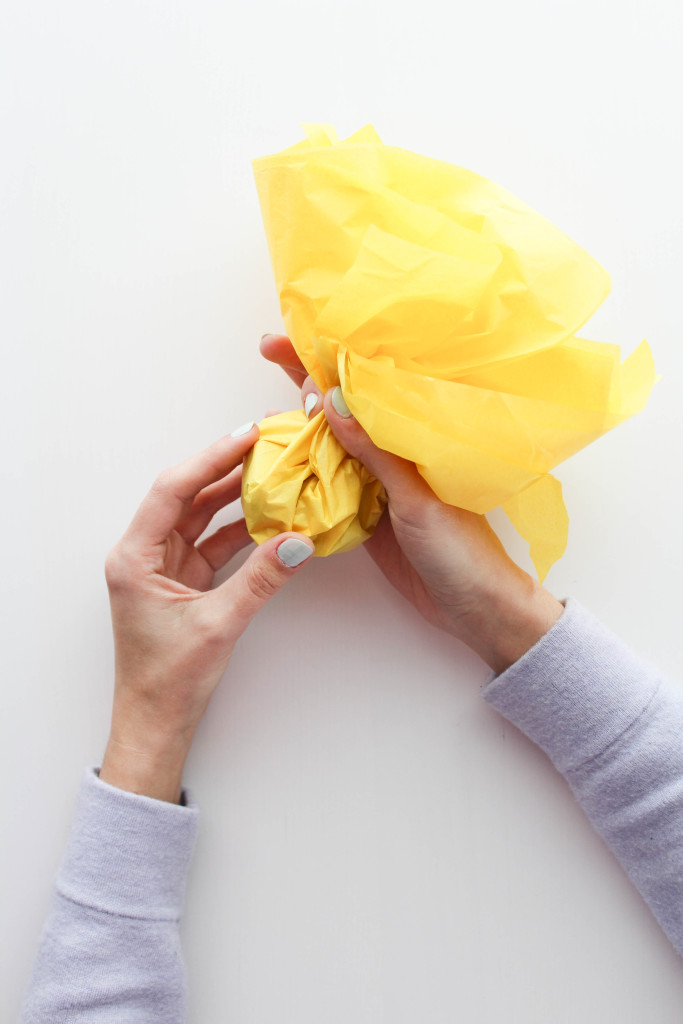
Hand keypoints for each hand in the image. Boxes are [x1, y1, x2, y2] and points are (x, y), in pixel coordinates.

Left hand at [99, 423, 313, 802]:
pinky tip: (266, 517)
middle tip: (263, 443)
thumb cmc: (168, 680)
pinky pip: (212, 543)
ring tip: (269, 470)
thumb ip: (260, 581)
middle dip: (224, 469)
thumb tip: (297, 542)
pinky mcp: (181, 581)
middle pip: (186, 496)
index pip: (173, 490)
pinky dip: (238, 530)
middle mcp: (143, 554)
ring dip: (232, 496)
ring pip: (200, 517)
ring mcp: (163, 566)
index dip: (210, 459)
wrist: (155, 722)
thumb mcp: (218, 625)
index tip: (245, 436)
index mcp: (134, 557)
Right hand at [261, 334, 562, 672]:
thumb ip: (375, 453)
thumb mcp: (417, 499)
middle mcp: (396, 455)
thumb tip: (332, 402)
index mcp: (417, 439)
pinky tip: (280, 464)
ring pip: (333, 447)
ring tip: (265, 412)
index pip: (366, 390)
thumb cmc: (462, 551)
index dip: (327, 360)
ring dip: (301, 430)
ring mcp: (380, 485)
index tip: (286, 339)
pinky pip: (332, 488)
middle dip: (307, 382)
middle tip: (268, 353)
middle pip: (344, 411)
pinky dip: (307, 476)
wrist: (477, 610)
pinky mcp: (368, 517)